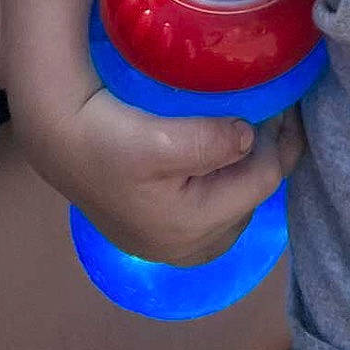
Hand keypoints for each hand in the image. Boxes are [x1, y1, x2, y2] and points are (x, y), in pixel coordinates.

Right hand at [39, 86, 304, 267]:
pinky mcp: (158, 229)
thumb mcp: (160, 140)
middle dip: (269, 157)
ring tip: (254, 129)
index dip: (282, 140)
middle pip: (252, 199)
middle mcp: (185, 246)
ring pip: (235, 206)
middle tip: (275, 113)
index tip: (290, 103)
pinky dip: (226, 180)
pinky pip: (213, 208)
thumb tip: (249, 139)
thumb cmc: (107, 140)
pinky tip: (223, 152)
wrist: (59, 141)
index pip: (263, 182)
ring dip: (248, 170)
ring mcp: (170, 243)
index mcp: (191, 227)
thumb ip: (211, 143)